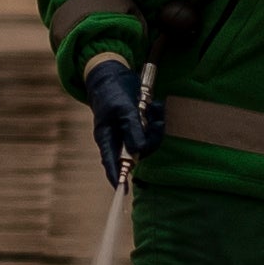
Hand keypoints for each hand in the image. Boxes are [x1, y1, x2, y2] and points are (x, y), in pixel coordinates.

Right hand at [83, 55, 155, 188]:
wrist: (114, 73)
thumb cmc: (112, 91)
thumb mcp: (122, 108)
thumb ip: (131, 128)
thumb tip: (139, 151)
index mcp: (106, 137)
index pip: (111, 162)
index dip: (117, 177)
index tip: (122, 191)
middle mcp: (118, 138)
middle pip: (138, 153)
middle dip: (150, 139)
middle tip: (155, 122)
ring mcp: (129, 132)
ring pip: (148, 141)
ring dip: (156, 126)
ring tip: (154, 107)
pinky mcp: (139, 125)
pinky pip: (153, 129)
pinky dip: (157, 118)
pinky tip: (155, 105)